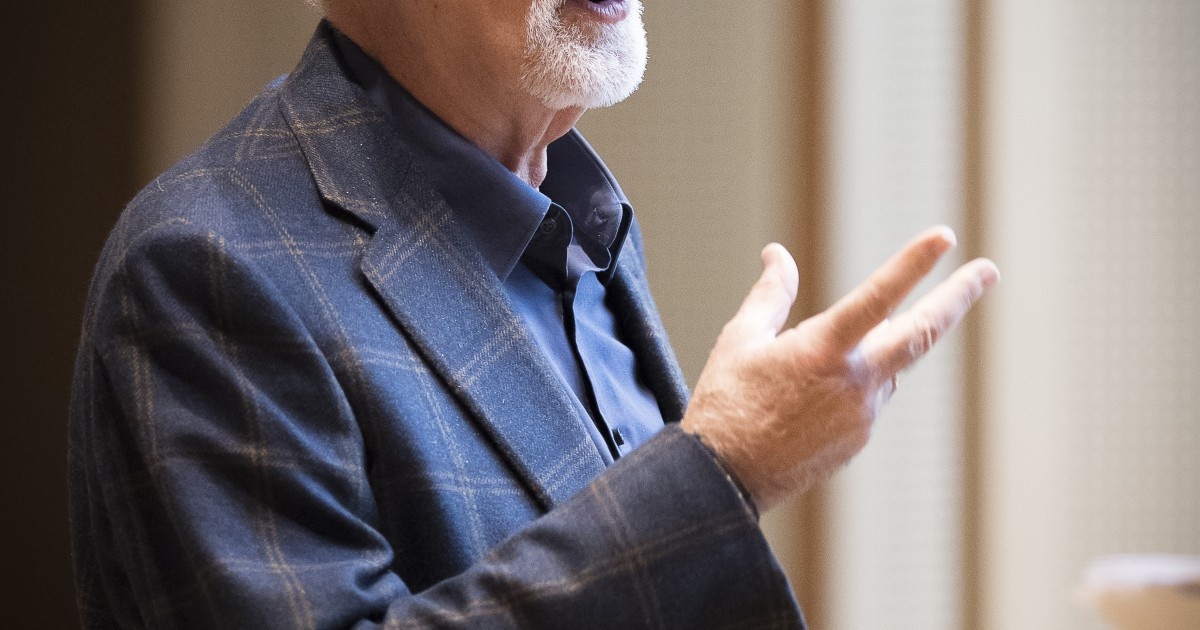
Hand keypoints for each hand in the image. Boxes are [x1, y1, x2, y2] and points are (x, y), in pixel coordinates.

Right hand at [681, 226, 999, 512]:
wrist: (725, 480)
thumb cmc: (725, 405)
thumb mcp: (740, 340)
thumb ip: (770, 294)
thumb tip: (777, 255)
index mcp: (823, 350)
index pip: (878, 297)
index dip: (913, 264)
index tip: (943, 237)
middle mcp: (854, 382)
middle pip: (920, 334)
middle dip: (958, 297)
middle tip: (989, 269)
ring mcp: (862, 415)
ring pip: (887, 367)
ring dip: (875, 347)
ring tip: (811, 363)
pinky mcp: (858, 440)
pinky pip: (869, 398)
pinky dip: (856, 382)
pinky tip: (809, 396)